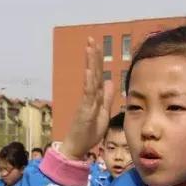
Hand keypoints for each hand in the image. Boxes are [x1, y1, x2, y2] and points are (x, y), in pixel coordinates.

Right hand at [62, 38, 113, 159]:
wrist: (77, 147)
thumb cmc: (88, 132)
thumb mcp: (103, 112)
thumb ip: (106, 97)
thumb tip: (109, 81)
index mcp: (95, 96)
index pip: (97, 74)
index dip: (98, 60)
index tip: (98, 45)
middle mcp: (89, 96)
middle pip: (93, 72)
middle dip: (93, 55)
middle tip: (92, 39)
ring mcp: (86, 102)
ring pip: (90, 79)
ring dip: (90, 63)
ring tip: (90, 48)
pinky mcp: (84, 110)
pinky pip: (87, 94)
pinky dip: (88, 82)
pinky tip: (89, 71)